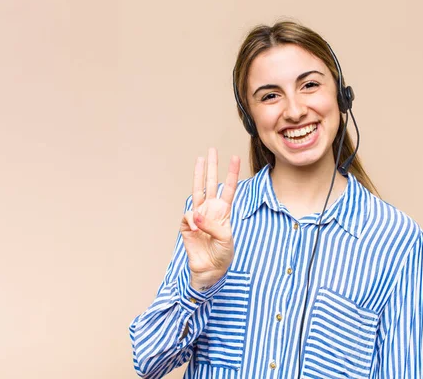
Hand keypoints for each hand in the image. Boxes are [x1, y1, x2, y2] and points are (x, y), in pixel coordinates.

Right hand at [180, 148, 239, 290]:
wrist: (210, 270)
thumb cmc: (222, 255)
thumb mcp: (225, 239)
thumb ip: (212, 225)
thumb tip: (195, 215)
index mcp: (223, 212)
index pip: (229, 189)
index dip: (232, 174)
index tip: (235, 158)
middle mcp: (211, 210)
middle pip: (211, 183)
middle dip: (212, 167)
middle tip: (212, 150)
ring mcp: (198, 216)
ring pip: (197, 191)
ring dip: (198, 175)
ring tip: (200, 159)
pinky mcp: (187, 226)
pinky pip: (188, 217)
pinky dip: (192, 221)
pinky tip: (196, 230)